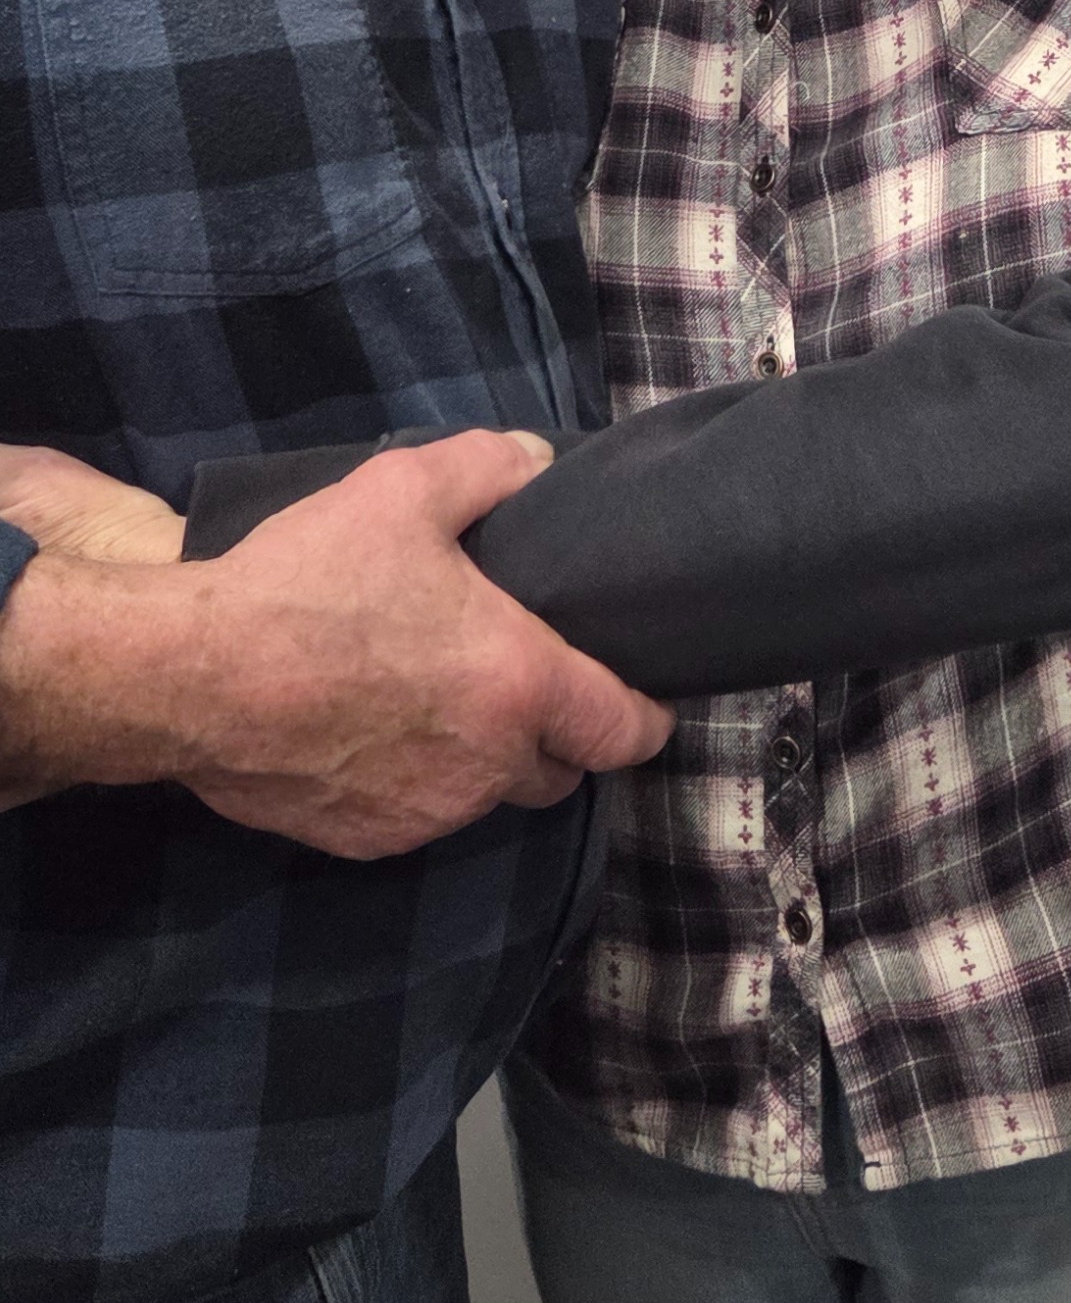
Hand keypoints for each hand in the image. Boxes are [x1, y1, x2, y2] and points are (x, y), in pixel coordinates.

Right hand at [0, 430, 672, 853]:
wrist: (191, 676)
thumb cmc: (308, 581)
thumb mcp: (403, 490)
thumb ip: (488, 469)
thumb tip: (535, 463)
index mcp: (520, 684)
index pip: (627, 732)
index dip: (646, 715)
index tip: (642, 697)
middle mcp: (488, 766)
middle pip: (562, 771)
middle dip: (556, 733)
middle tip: (519, 678)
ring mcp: (427, 814)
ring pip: (487, 795)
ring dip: (482, 758)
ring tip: (437, 698)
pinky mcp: (367, 840)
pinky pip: (419, 814)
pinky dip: (415, 782)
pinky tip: (373, 731)